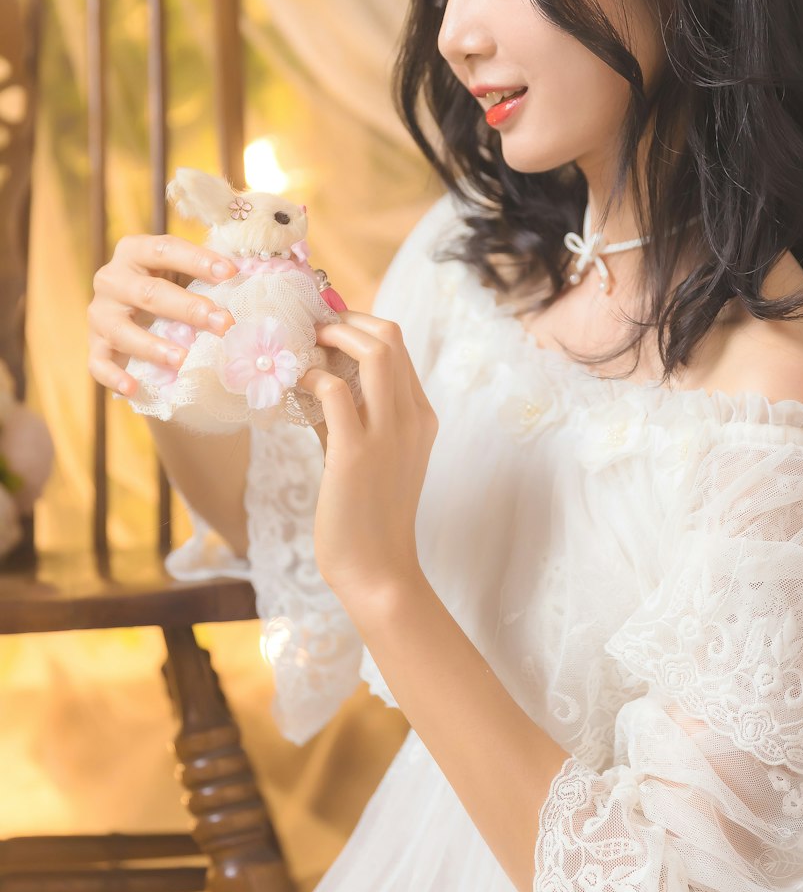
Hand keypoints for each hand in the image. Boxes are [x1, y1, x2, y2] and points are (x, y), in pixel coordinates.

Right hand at [87, 235, 238, 395]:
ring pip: (123, 330)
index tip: (231, 273)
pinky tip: (134, 388)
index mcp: (134, 251)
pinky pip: (98, 364)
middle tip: (223, 324)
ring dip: (153, 346)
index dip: (197, 260)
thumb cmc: (172, 289)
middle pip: (149, 292)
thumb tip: (257, 274)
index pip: (164, 249)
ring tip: (184, 359)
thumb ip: (209, 273)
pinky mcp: (95, 346)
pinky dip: (115, 376)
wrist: (137, 316)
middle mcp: (111, 279)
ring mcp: (100, 314)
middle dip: (189, 309)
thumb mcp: (185, 274)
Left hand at [298, 312, 437, 611]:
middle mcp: (413, 418)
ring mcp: (389, 433)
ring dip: (331, 336)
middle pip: (389, 335)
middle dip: (343, 320)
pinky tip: (292, 386)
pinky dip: (310, 376)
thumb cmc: (367, 517)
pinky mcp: (357, 453)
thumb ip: (349, 417)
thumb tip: (313, 379)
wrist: (378, 571)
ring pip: (373, 350)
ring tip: (299, 344)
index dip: (356, 325)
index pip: (396, 345)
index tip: (320, 326)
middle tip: (305, 326)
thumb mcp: (367, 455)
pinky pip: (336, 391)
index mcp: (421, 416)